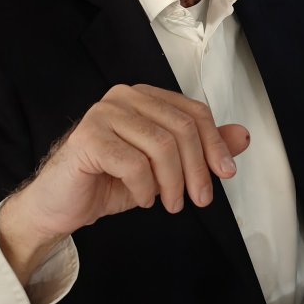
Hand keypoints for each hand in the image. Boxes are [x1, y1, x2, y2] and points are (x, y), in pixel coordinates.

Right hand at [0, 84, 249, 282]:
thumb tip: (242, 137)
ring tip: (171, 204)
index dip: (215, 143)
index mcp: (144, 97)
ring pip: (161, 145)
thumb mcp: (164, 168)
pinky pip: (134, 163)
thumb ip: (200, 149)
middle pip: (182, 127)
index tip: (226, 173)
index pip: (193, 112)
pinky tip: (141, 200)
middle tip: (200, 199)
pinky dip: (145, 188)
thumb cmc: (109, 182)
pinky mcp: (88, 138)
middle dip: (198, 168)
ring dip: (173, 182)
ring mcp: (104, 114)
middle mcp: (124, 97)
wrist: (60, 205)